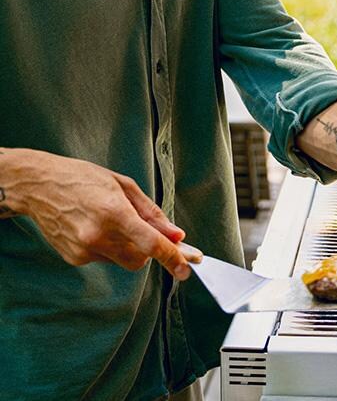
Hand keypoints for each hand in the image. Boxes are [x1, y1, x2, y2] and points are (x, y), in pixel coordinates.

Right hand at [0, 148, 192, 279]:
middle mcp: (97, 236)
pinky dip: (109, 246)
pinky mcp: (74, 258)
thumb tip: (175, 234)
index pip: (150, 244)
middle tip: (153, 233)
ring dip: (128, 246)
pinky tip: (95, 226)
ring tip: (112, 219)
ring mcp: (83, 250)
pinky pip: (104, 258)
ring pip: (122, 260)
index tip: (187, 268)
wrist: (39, 187)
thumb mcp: (124, 185)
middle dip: (150, 250)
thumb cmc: (83, 179)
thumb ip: (152, 213)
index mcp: (114, 213)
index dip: (172, 257)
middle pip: (140, 259)